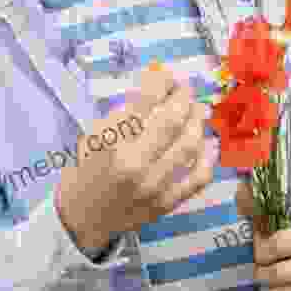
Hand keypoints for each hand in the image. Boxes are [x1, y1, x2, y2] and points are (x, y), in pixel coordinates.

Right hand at [55, 64, 214, 251]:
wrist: (82, 218)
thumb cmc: (87, 168)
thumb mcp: (95, 134)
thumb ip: (125, 112)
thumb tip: (158, 87)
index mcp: (113, 144)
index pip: (145, 102)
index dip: (161, 81)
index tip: (166, 73)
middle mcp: (136, 165)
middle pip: (172, 121)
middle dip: (183, 97)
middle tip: (186, 88)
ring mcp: (155, 187)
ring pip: (190, 146)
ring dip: (198, 121)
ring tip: (198, 109)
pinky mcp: (167, 204)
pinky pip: (198, 178)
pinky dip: (208, 157)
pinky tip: (207, 142)